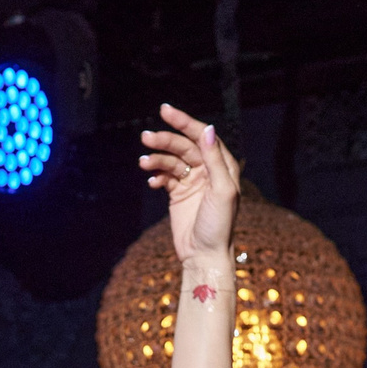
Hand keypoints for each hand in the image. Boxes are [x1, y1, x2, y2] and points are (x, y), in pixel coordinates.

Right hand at [141, 103, 239, 268]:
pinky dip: (157, 176)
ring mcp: (192, 182)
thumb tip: (207, 130)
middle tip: (145, 138)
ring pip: (171, 161)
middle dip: (165, 140)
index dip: (185, 122)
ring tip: (143, 163)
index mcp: (223, 166)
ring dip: (156, 159)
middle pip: (183, 146)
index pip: (202, 135)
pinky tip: (152, 182)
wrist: (204, 255)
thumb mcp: (221, 190)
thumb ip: (215, 159)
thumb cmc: (219, 225)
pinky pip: (165, 177)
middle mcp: (208, 170)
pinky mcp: (178, 194)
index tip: (165, 111)